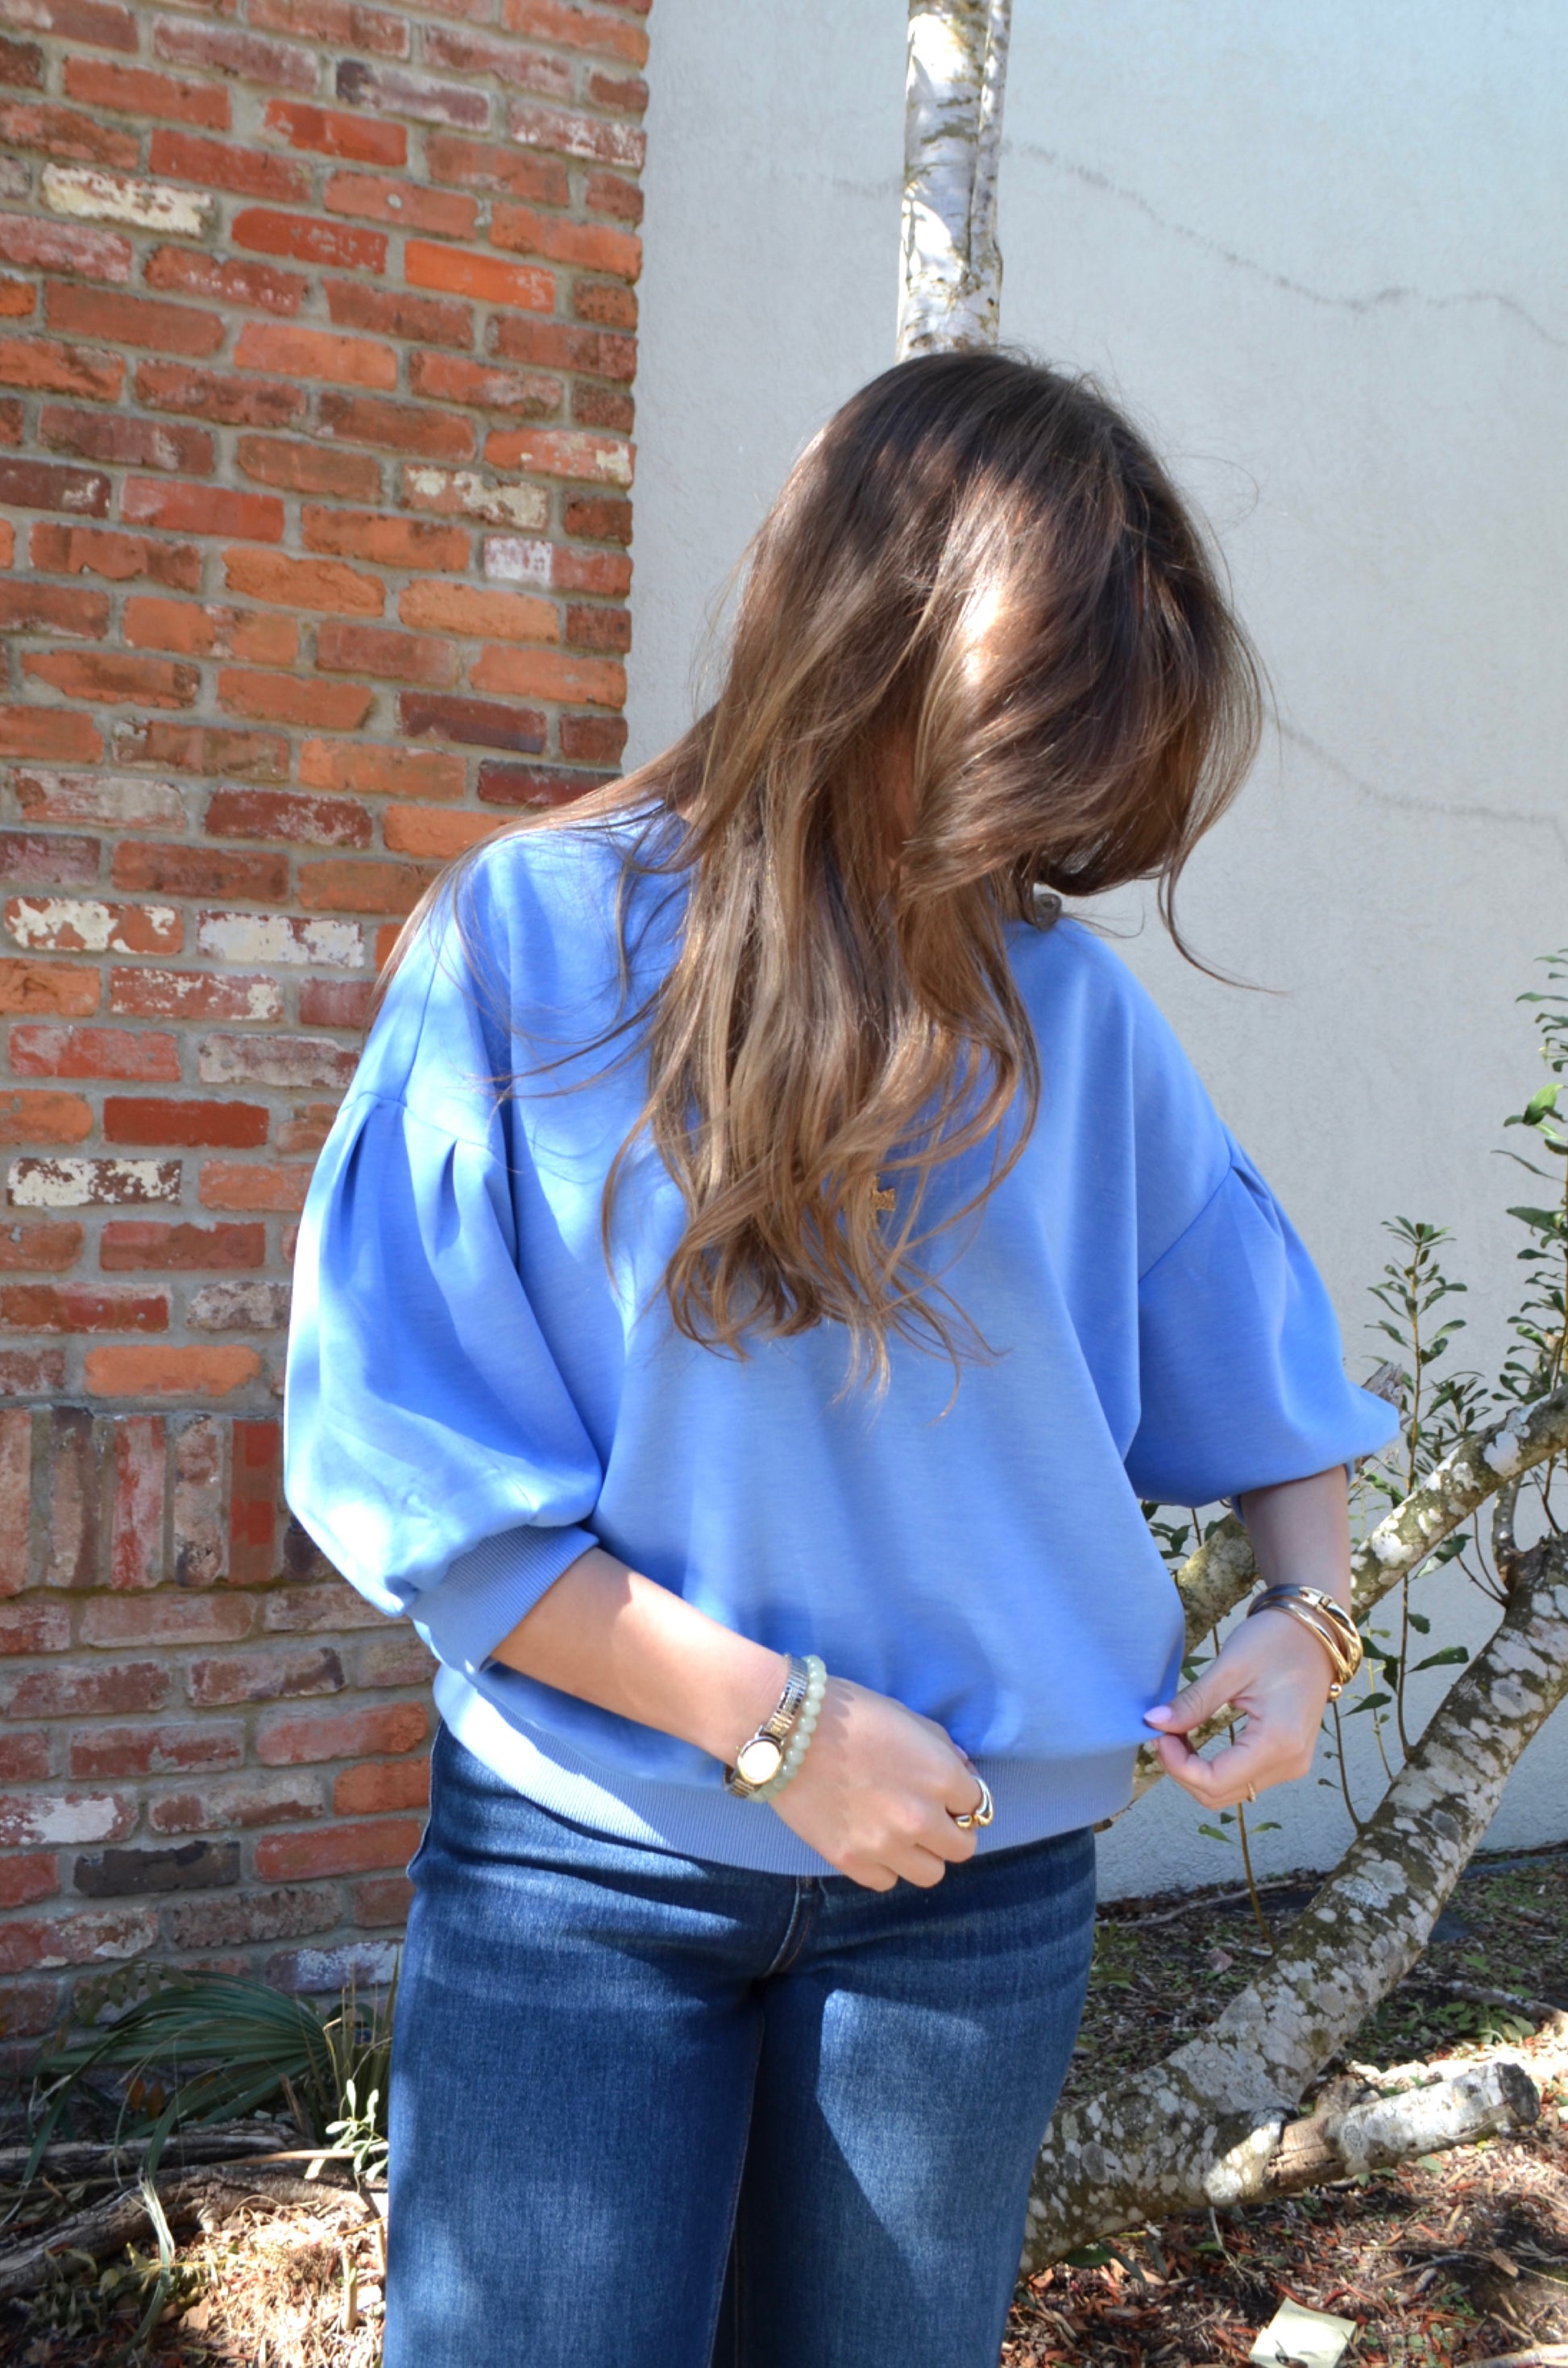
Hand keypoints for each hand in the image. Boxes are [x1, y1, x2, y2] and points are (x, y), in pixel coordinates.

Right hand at [768, 1676, 986, 1891]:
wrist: (787, 1730)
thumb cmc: (849, 1713)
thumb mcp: (907, 1717)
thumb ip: (942, 1749)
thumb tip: (963, 1775)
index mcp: (941, 1777)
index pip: (978, 1805)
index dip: (962, 1796)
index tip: (946, 1792)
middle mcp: (921, 1818)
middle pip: (962, 1848)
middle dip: (950, 1830)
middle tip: (930, 1816)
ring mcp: (886, 1845)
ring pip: (931, 1874)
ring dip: (922, 1854)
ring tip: (901, 1833)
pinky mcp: (851, 1862)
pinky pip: (887, 1881)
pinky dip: (885, 1866)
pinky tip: (871, 1840)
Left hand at [1142, 1607, 1336, 1808]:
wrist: (1314, 1633)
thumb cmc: (1277, 1641)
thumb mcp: (1230, 1667)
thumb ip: (1193, 1702)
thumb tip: (1153, 1723)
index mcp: (1278, 1742)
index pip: (1215, 1781)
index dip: (1177, 1765)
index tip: (1159, 1733)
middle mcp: (1289, 1763)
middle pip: (1219, 1794)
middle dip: (1182, 1770)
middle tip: (1162, 1732)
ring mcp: (1291, 1764)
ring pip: (1229, 1791)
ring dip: (1195, 1770)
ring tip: (1176, 1734)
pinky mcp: (1287, 1758)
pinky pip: (1242, 1779)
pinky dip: (1213, 1767)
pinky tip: (1196, 1739)